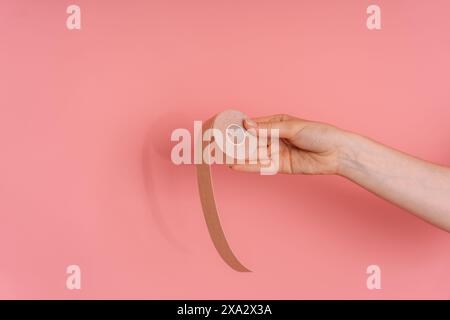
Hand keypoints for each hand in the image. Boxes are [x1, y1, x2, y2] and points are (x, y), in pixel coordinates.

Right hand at [231, 114, 349, 174]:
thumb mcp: (291, 127)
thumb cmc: (318, 133)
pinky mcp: (280, 166)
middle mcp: (274, 138)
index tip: (223, 128)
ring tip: (221, 157)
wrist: (337, 152)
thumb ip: (268, 129)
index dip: (239, 127)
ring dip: (238, 156)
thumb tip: (247, 125)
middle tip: (217, 145)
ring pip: (254, 154)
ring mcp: (276, 152)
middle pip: (251, 141)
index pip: (253, 125)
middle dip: (236, 143)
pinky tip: (235, 166)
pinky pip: (261, 166)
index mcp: (277, 123)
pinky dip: (248, 167)